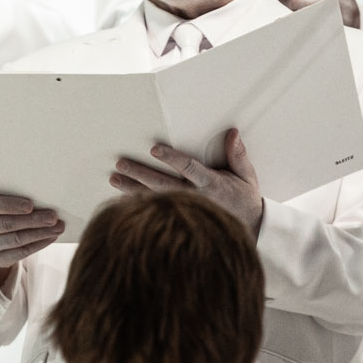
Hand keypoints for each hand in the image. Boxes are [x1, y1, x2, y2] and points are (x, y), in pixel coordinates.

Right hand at [0, 193, 63, 288]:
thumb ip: (11, 197)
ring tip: (57, 227)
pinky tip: (50, 237)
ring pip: (16, 239)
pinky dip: (38, 244)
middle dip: (33, 220)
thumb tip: (41, 198)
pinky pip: (20, 253)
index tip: (30, 205)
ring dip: (40, 233)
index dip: (11, 205)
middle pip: (6, 224)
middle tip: (53, 217)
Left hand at [110, 129, 263, 233]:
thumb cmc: (244, 198)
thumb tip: (232, 133)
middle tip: (120, 164)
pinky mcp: (180, 218)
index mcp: (211, 184)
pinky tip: (121, 197)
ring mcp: (186, 210)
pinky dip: (138, 204)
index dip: (171, 159)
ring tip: (114, 178)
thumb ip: (238, 155)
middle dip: (141, 173)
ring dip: (132, 188)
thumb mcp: (246, 176)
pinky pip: (156, 211)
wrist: (248, 229)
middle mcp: (195, 198)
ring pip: (155, 198)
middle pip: (163, 184)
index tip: (154, 149)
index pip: (188, 168)